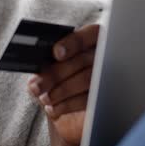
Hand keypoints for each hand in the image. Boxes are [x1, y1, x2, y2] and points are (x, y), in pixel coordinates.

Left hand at [27, 24, 98, 145]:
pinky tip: (54, 108)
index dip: (71, 44)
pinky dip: (68, 105)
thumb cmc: (60, 74)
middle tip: (36, 86)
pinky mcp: (105, 96)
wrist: (70, 99)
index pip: (85, 36)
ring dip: (61, 90)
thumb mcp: (54, 64)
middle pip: (82, 60)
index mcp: (91, 39)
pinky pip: (89, 99)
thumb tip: (37, 74)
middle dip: (56, 74)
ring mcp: (108, 75)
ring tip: (44, 98)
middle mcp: (104, 54)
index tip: (56, 53)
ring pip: (87, 79)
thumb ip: (48, 62)